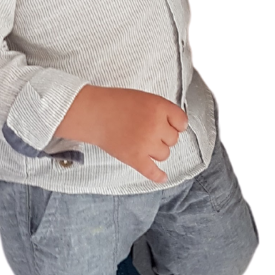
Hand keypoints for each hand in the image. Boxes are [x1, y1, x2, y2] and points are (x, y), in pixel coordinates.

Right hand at [55, 85, 187, 182]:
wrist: (93, 113)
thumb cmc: (115, 103)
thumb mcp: (144, 97)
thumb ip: (161, 110)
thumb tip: (175, 125)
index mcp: (159, 107)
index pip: (182, 122)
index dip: (176, 124)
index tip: (172, 126)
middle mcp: (156, 126)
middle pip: (173, 139)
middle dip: (163, 136)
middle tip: (147, 131)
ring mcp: (146, 144)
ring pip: (164, 154)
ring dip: (156, 150)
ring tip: (142, 142)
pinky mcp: (136, 159)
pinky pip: (152, 171)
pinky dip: (158, 176)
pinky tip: (162, 177)